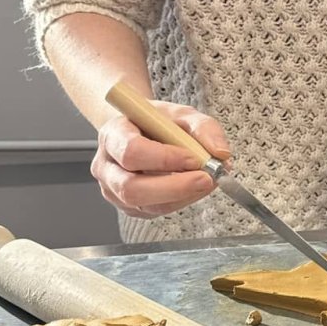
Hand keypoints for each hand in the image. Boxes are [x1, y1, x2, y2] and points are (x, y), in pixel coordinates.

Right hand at [93, 100, 230, 218]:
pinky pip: (153, 212)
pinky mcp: (127, 206)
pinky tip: (193, 188)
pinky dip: (179, 201)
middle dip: (174, 188)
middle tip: (206, 179)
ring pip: (144, 206)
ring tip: (205, 181)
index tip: (195, 158)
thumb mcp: (181, 113)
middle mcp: (106, 165)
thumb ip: (204, 128)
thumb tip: (220, 154)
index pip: (132, 152)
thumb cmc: (156, 122)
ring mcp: (113, 190)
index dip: (165, 159)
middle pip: (131, 188)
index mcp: (113, 135)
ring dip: (181, 196)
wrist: (139, 130)